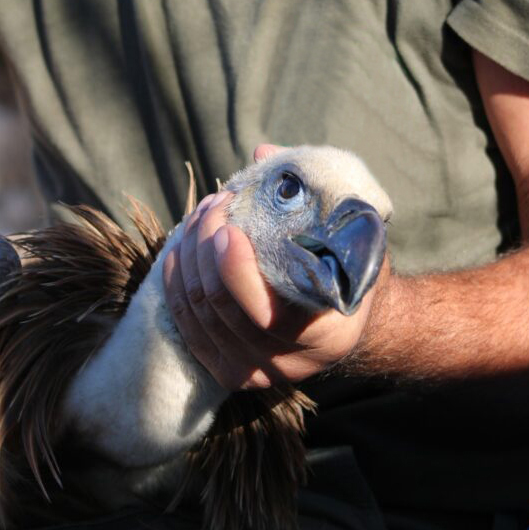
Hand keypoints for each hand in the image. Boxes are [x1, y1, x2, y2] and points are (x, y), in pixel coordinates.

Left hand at [162, 145, 382, 391]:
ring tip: (202, 217)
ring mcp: (257, 374)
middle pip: (221, 308)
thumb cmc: (352, 267)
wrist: (346, 320)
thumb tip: (264, 156)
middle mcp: (292, 365)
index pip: (266, 313)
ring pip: (197, 314)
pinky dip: (176, 285)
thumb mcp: (350, 233)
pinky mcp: (228, 371)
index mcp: (329, 336)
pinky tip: (181, 251)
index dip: (235, 268)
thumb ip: (316, 198)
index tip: (229, 223)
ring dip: (189, 258)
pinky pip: (187, 328)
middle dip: (206, 247)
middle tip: (215, 206)